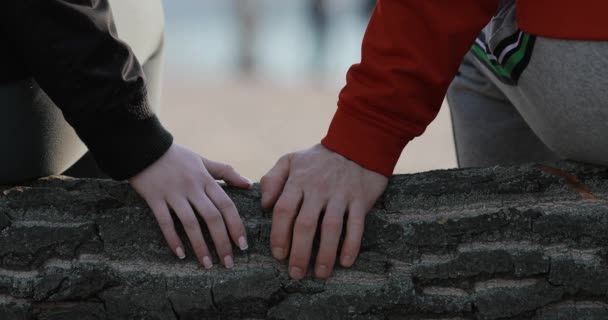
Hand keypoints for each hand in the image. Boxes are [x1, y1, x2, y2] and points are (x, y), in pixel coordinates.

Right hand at [129, 144, 251, 268]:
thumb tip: (248, 184)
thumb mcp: (202, 160)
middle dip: (222, 242)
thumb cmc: (175, 156)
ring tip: (207, 264)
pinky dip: (173, 239)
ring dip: (200, 246)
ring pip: (190, 223)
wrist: (144, 147)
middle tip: (228, 263)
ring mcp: (173, 193)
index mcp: (205, 179)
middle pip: (212, 218)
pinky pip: (165, 222)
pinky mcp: (154, 198)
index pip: (226, 205)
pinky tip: (181, 254)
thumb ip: (225, 172)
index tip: (242, 245)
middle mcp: (192, 187)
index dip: (236, 226)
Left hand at [261, 144, 387, 279]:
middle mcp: (319, 189)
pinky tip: (345, 262)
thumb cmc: (319, 157)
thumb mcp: (291, 160)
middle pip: (305, 224)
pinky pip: (356, 225)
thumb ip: (272, 179)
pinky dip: (351, 244)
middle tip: (296, 273)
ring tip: (321, 273)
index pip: (284, 210)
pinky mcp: (360, 199)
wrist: (358, 143)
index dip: (279, 234)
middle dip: (299, 252)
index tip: (278, 255)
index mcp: (299, 180)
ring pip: (331, 228)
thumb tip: (264, 205)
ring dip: (325, 254)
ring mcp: (341, 194)